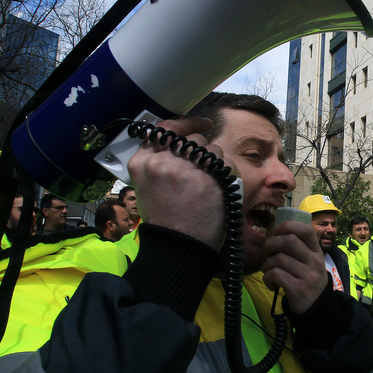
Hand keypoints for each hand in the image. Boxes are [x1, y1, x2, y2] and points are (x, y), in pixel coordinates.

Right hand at [126, 117, 226, 248]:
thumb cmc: (166, 224)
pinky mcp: (210, 177)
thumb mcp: (148, 189)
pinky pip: (228, 164)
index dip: (187, 123)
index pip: (165, 129)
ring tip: (210, 189)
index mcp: (142, 163)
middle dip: (203, 154)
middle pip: (194, 140)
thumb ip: (159, 165)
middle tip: (203, 176)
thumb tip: (183, 147)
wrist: (178, 249)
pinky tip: (222, 191)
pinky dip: (230, 176)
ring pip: (213, 150)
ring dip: (217, 165)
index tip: (203, 124)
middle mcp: (162, 160)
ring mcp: (187, 167)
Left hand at [261, 221, 327, 313]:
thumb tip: (272, 237)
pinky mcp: (299, 290)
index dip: (287, 226)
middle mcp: (315, 262)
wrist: (316, 307)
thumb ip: (297, 249)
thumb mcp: (309, 262)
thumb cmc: (307, 280)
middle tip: (266, 253)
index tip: (275, 232)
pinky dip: (267, 278)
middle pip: (289, 241)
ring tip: (268, 272)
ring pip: (278, 259)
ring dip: (266, 265)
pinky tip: (272, 284)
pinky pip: (275, 275)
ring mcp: (308, 276)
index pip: (306, 230)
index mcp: (317, 252)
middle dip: (270, 244)